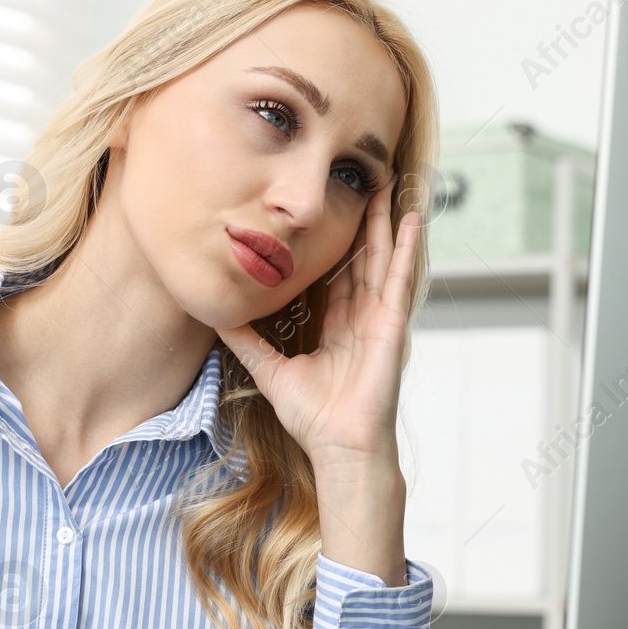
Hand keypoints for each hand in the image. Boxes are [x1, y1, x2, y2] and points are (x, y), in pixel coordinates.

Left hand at [215, 180, 420, 463]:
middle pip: (360, 258)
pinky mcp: (391, 323)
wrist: (339, 444)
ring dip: (383, 222)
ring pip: (381, 258)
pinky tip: (412, 218)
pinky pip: (401, 278)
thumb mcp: (269, 368)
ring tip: (384, 184)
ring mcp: (378, 317)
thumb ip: (246, 339)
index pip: (334, 274)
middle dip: (360, 222)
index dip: (332, 244)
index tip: (326, 212)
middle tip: (359, 183)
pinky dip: (407, 248)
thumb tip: (215, 314)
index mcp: (336, 326)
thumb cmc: (312, 417)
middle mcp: (359, 317)